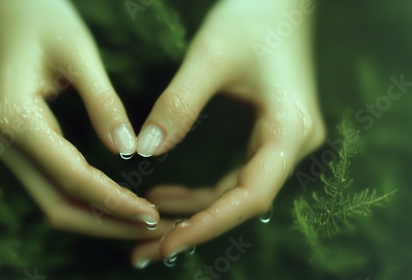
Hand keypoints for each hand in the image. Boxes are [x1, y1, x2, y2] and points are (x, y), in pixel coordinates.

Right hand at [0, 0, 168, 238]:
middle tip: (156, 228)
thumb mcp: (79, 53)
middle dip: (109, 222)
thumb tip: (128, 150)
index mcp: (15, 118)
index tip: (152, 214)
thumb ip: (103, 104)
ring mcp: (3, 146)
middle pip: (58, 206)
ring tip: (143, 221)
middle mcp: (1, 141)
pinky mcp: (14, 144)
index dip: (114, 201)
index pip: (71, 177)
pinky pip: (51, 184)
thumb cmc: (41, 16)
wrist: (3, 4)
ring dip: (99, 217)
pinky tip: (117, 200)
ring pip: (53, 201)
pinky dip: (86, 199)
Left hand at [131, 0, 325, 265]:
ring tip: (150, 225)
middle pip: (242, 202)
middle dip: (195, 226)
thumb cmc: (252, 17)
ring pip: (237, 192)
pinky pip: (236, 175)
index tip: (168, 243)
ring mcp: (283, 140)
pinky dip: (203, 191)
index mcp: (288, 128)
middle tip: (148, 249)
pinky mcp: (270, 134)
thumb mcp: (210, 58)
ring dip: (195, 211)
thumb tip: (143, 150)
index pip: (250, 195)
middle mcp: (293, 142)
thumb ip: (178, 105)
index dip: (208, 224)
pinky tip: (167, 194)